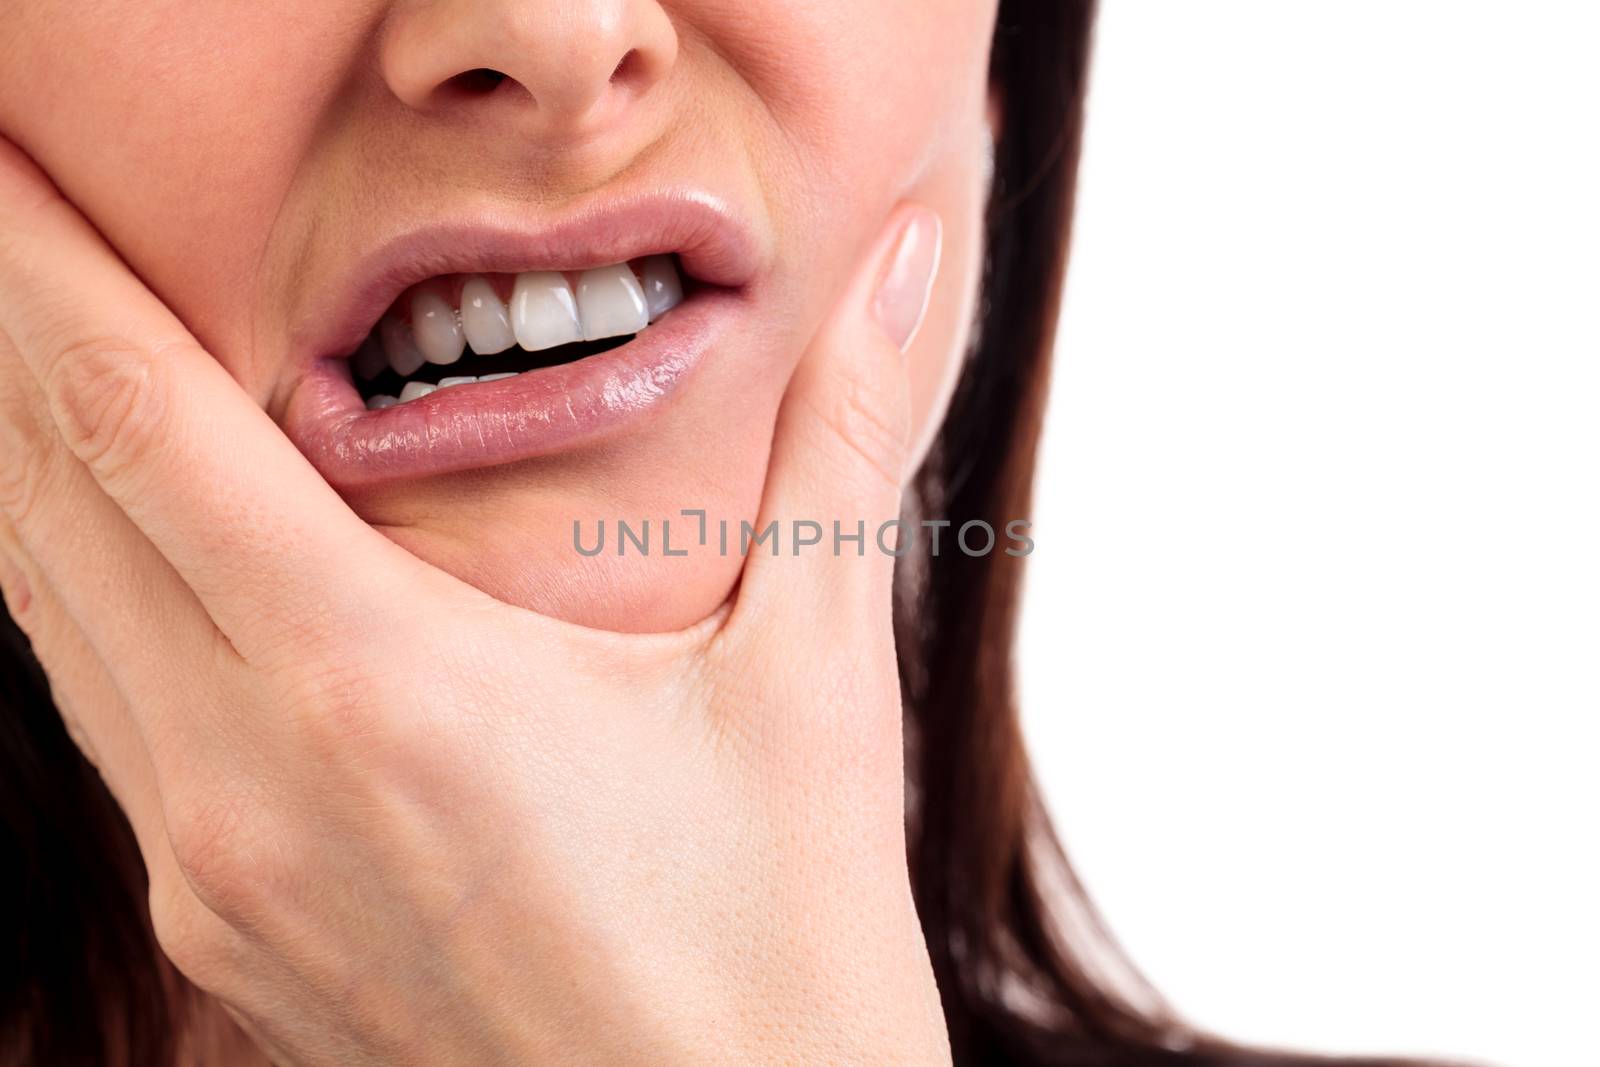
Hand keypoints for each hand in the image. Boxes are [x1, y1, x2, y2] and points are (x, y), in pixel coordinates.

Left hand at [0, 138, 947, 1064]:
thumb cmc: (781, 938)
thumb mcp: (812, 676)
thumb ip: (840, 440)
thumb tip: (912, 262)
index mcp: (384, 689)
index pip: (143, 426)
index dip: (46, 269)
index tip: (3, 163)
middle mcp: (250, 784)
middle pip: (49, 503)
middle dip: (10, 333)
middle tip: (7, 207)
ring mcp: (215, 876)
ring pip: (48, 622)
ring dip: (31, 467)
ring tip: (35, 347)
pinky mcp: (221, 935)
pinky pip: (100, 726)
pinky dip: (82, 600)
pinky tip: (123, 548)